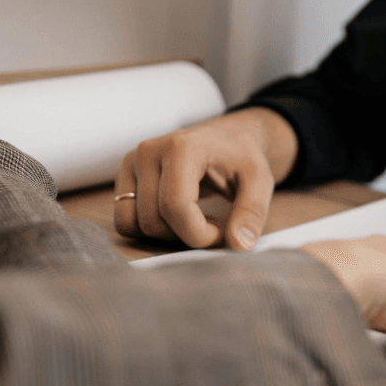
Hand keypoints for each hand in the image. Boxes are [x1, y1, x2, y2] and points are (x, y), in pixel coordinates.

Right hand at [113, 108, 297, 249]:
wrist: (225, 140)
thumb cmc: (241, 158)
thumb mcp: (260, 181)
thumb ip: (252, 212)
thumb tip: (238, 245)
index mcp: (181, 147)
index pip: (175, 207)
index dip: (199, 235)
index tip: (224, 234)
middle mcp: (148, 151)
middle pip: (153, 221)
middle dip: (186, 236)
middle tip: (214, 226)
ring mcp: (131, 163)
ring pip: (134, 223)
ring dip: (167, 235)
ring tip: (195, 221)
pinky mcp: (124, 177)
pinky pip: (125, 220)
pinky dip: (150, 230)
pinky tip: (176, 220)